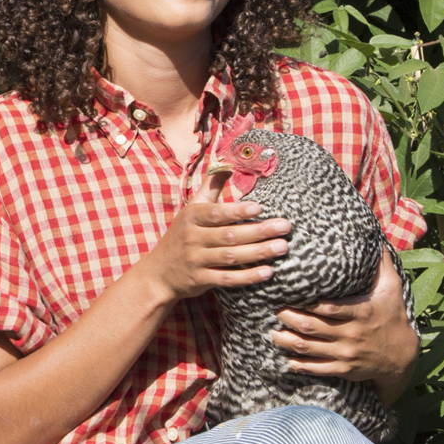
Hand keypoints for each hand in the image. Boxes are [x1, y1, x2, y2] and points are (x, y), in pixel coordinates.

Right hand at [143, 172, 289, 302]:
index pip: (216, 213)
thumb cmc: (182, 235)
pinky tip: (268, 272)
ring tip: (282, 247)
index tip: (260, 207)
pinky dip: (247, 277)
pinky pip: (227, 279)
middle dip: (259, 231)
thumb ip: (211, 187)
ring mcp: (196, 260)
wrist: (159, 273)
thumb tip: (227, 163)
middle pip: (229, 235)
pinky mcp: (201, 280)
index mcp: (192, 217)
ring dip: (258, 252)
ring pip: (231, 256)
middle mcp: (193, 238)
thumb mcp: (191, 209)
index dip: (237, 211)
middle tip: (285, 227)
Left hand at [272, 252, 416, 387]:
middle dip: (290, 319)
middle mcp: (352, 334)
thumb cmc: (392, 315)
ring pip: (310, 348)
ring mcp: (347, 354)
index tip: (290, 294)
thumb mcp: (392, 288)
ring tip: (272, 332)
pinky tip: (286, 358)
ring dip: (288, 341)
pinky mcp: (344, 370)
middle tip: (275, 310)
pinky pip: (317, 369)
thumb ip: (382, 263)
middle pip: (313, 327)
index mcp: (361, 312)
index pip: (330, 308)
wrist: (402, 356)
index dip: (308, 304)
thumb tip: (376, 234)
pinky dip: (299, 364)